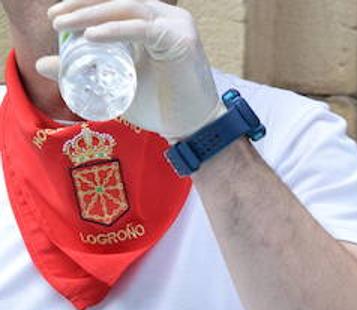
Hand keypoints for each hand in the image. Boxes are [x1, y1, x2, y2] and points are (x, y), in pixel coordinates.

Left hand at [41, 1, 223, 138]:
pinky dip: (114, 30)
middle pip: (119, 1)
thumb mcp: (114, 82)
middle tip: (55, 19)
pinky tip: (90, 36)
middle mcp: (169, 18)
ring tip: (64, 26)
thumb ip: (82, 69)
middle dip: (82, 6)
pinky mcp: (181, 40)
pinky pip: (141, 29)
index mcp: (156, 22)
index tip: (56, 17)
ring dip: (91, 14)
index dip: (84, 4)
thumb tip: (42, 63)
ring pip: (127, 8)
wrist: (192, 129)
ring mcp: (178, 26)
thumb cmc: (160, 106)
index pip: (116, 4)